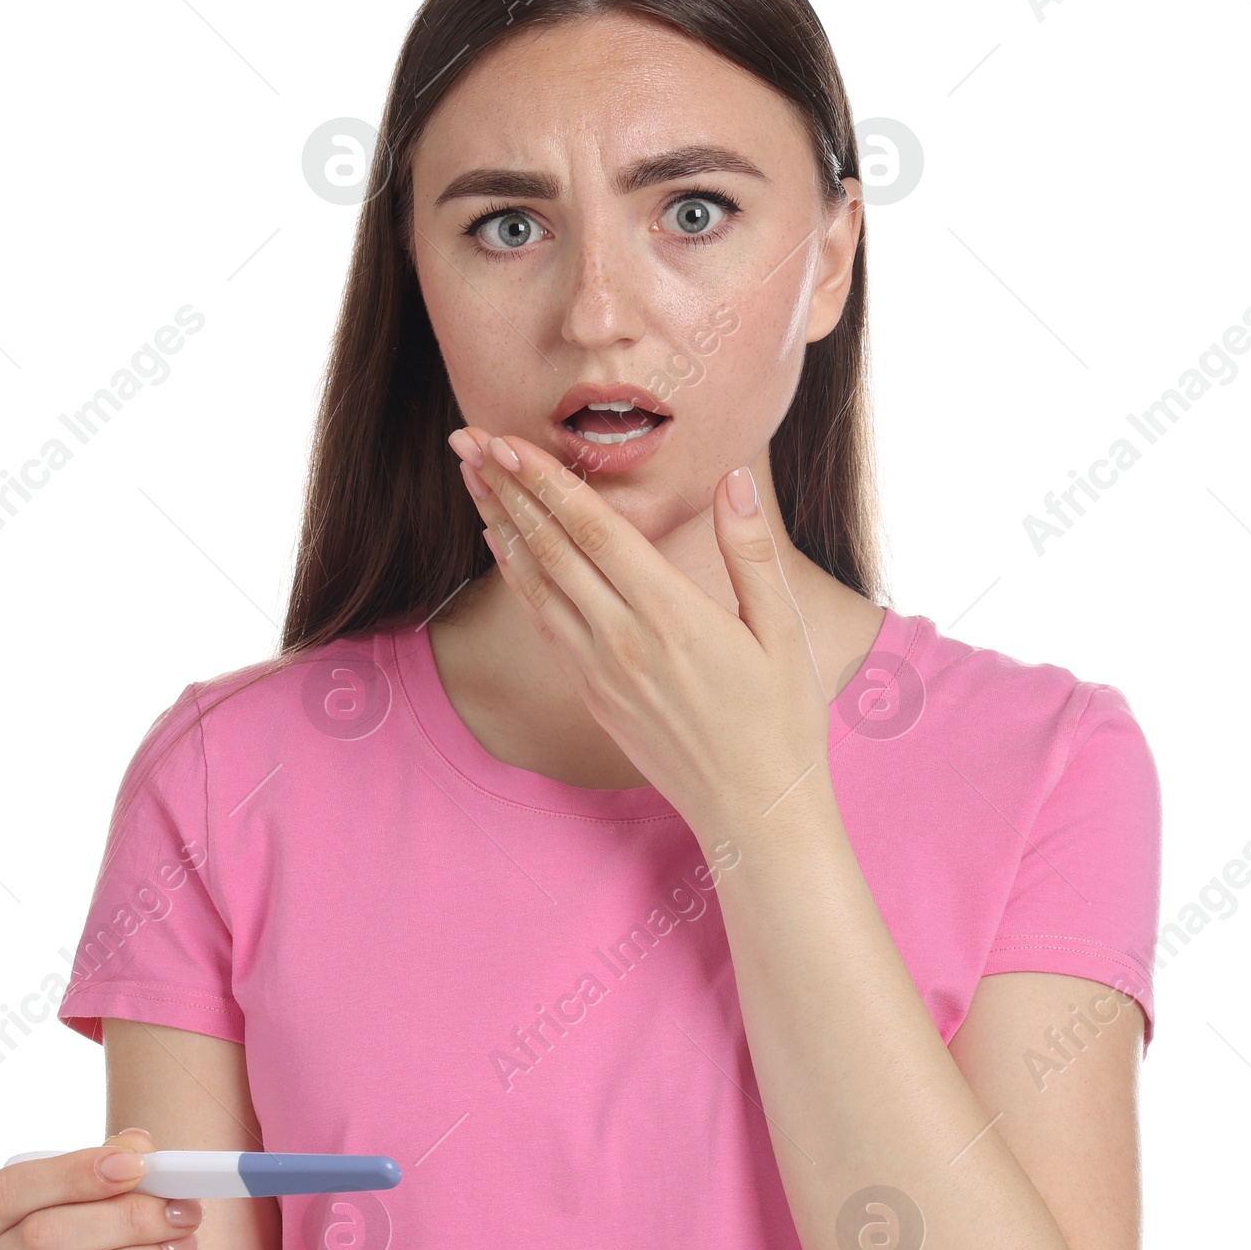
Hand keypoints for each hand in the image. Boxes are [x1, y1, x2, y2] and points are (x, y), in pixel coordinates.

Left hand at [448, 428, 833, 844]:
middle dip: (506, 489)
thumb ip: (751, 552)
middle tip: (467, 439)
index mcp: (672, 616)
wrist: (753, 810)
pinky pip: (544, 624)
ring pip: (536, 585)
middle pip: (551, 549)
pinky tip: (502, 549)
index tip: (508, 442)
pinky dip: (518, 579)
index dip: (546, 482)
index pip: (596, 531)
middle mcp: (624, 640)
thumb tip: (735, 479)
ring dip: (500, 527)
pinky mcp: (592, 695)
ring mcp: (601, 671)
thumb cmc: (781, 721)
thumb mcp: (783, 632)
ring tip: (469, 479)